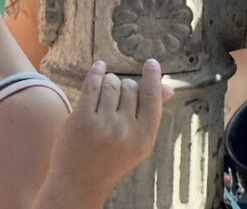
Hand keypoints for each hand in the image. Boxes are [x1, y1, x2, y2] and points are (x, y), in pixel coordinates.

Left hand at [45, 59, 172, 202]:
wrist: (77, 183)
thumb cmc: (111, 158)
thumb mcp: (138, 142)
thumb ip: (152, 113)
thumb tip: (169, 87)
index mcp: (143, 137)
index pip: (153, 97)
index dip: (153, 77)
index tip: (152, 63)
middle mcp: (125, 130)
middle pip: (130, 87)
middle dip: (124, 87)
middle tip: (115, 102)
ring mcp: (102, 124)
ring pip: (111, 83)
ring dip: (107, 83)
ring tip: (103, 97)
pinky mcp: (81, 119)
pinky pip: (92, 84)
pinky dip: (96, 72)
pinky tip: (99, 67)